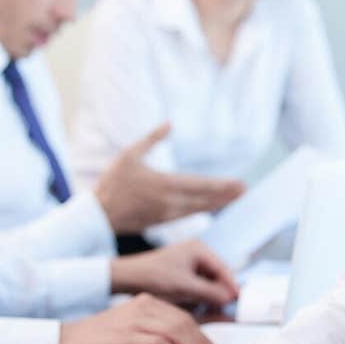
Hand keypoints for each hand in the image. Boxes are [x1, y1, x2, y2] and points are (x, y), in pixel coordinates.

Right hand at [58, 294, 224, 343]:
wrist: (67, 340)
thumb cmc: (100, 340)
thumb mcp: (131, 331)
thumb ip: (154, 335)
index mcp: (146, 303)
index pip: (181, 316)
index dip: (200, 333)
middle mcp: (143, 306)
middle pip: (183, 321)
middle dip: (203, 341)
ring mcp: (134, 319)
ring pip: (175, 329)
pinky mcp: (126, 335)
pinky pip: (158, 342)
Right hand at [94, 122, 245, 231]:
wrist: (99, 214)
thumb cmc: (112, 183)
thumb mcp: (129, 155)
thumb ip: (152, 139)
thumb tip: (169, 123)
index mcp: (164, 184)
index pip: (200, 185)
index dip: (221, 185)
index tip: (239, 183)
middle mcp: (170, 201)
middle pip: (205, 198)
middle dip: (226, 194)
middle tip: (245, 191)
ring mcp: (168, 213)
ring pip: (199, 208)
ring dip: (218, 203)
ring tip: (235, 198)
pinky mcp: (163, 220)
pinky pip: (189, 215)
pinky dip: (203, 209)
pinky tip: (213, 206)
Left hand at [110, 240, 238, 306]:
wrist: (127, 278)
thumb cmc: (153, 276)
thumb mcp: (184, 286)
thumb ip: (210, 292)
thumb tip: (231, 298)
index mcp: (199, 248)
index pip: (224, 268)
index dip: (232, 285)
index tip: (238, 301)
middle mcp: (196, 253)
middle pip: (218, 275)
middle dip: (222, 292)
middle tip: (228, 308)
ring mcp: (189, 264)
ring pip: (209, 283)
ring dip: (212, 296)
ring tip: (216, 310)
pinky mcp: (183, 274)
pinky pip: (199, 286)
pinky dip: (202, 297)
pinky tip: (202, 307)